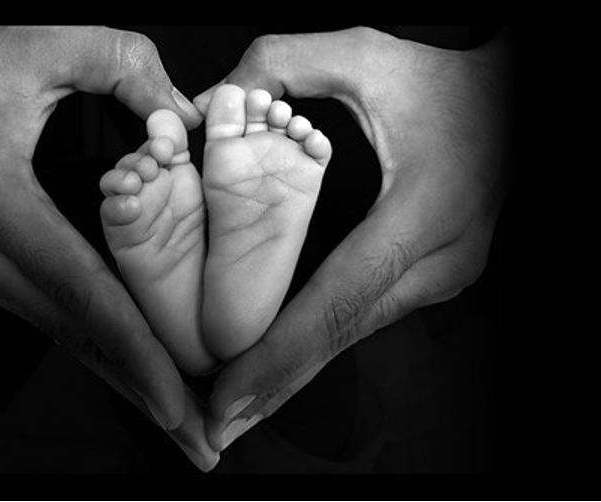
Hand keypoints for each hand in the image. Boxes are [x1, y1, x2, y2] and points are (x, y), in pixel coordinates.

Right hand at [0, 26, 217, 470]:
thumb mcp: (42, 44)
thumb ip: (125, 67)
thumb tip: (186, 119)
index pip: (88, 298)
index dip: (141, 359)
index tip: (182, 408)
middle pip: (80, 339)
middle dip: (146, 394)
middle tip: (200, 443)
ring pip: (65, 337)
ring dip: (126, 379)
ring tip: (180, 420)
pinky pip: (51, 315)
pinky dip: (98, 348)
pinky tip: (134, 368)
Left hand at [194, 26, 513, 450]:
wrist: (513, 96)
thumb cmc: (447, 78)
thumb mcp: (365, 57)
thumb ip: (281, 63)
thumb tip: (208, 101)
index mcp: (423, 212)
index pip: (339, 298)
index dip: (281, 352)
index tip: (228, 394)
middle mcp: (442, 259)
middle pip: (345, 333)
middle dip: (277, 382)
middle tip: (216, 426)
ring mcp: (447, 274)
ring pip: (357, 332)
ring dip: (296, 369)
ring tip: (236, 405)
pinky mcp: (439, 274)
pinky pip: (369, 315)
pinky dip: (322, 341)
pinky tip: (283, 363)